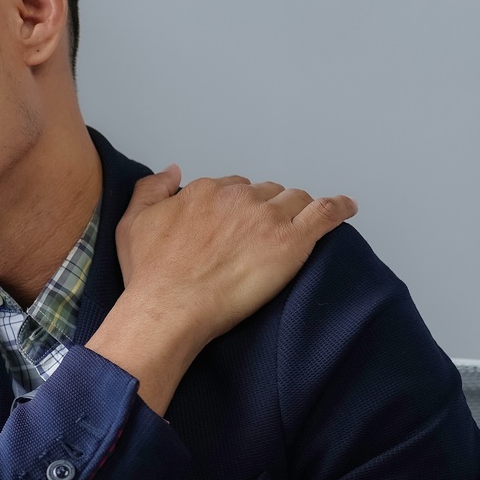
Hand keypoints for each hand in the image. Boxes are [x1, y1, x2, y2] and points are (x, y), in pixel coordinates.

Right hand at [86, 167, 355, 412]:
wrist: (168, 309)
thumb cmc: (149, 275)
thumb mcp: (132, 223)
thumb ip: (151, 189)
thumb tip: (174, 170)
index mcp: (206, 192)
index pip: (233, 188)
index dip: (237, 206)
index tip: (236, 226)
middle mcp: (238, 197)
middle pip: (266, 193)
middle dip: (267, 208)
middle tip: (262, 236)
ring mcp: (268, 218)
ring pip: (295, 200)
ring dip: (296, 211)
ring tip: (298, 228)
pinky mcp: (291, 242)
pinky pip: (325, 213)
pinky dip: (340, 208)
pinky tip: (348, 208)